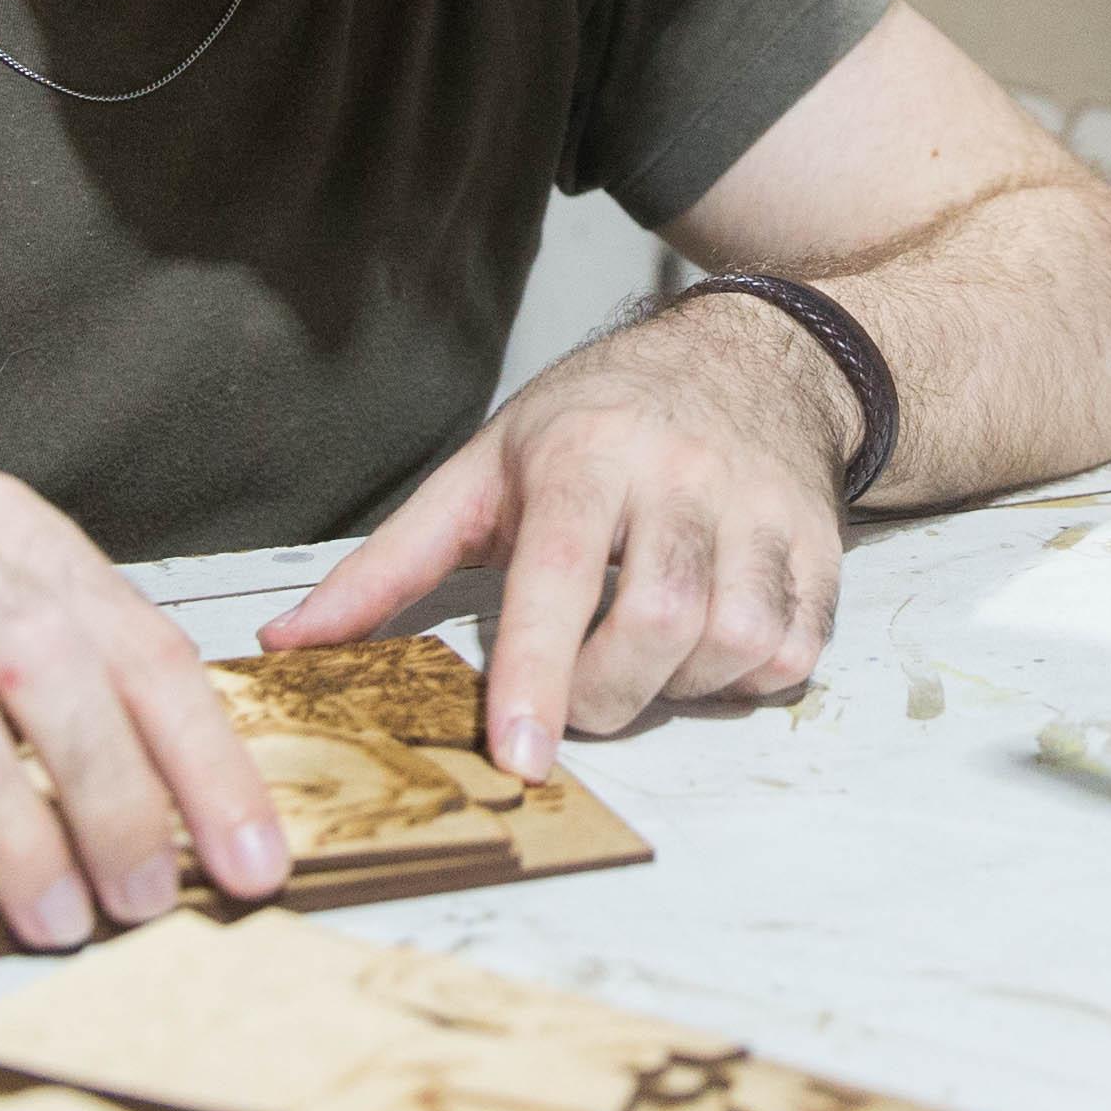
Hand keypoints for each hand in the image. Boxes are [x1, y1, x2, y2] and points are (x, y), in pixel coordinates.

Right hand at [0, 367, 286, 969]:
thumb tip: (150, 756)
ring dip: (19, 835)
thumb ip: (39, 624)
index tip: (261, 855)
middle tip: (160, 899)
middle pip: (61, 684)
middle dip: (126, 804)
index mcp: (3, 531)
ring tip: (63, 924)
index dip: (209, 762)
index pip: (140, 650)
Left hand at [259, 298, 848, 775]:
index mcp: (585, 455)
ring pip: (733, 641)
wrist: (749, 357)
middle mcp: (681, 475)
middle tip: (574, 697)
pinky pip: (794, 649)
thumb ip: (387, 566)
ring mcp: (761, 508)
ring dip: (679, 686)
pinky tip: (707, 644)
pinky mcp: (820, 542)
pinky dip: (746, 675)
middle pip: (657, 622)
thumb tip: (290, 641)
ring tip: (641, 658)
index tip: (520, 753)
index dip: (538, 673)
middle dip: (606, 696)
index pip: (560, 576)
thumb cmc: (598, 419)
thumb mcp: (483, 471)